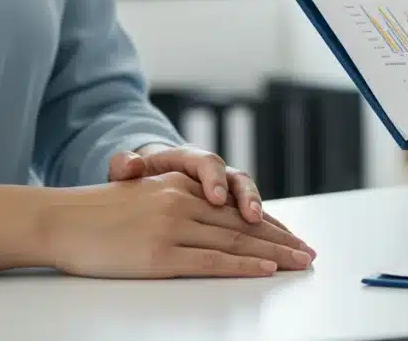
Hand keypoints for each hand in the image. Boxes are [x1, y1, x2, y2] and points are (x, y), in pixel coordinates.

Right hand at [43, 172, 315, 278]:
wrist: (57, 220)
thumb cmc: (94, 213)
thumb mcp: (140, 195)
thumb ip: (172, 200)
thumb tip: (202, 214)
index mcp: (178, 185)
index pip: (234, 206)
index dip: (266, 222)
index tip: (291, 236)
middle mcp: (181, 201)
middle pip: (242, 224)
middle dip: (280, 240)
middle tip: (308, 253)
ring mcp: (172, 227)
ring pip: (235, 241)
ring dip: (273, 254)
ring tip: (299, 262)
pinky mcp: (160, 255)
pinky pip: (211, 261)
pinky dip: (242, 266)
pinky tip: (265, 270)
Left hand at [109, 143, 267, 224]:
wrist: (149, 176)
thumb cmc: (138, 177)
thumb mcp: (124, 171)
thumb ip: (125, 166)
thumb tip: (129, 163)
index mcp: (188, 160)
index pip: (207, 163)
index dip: (215, 179)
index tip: (216, 198)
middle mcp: (215, 174)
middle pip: (239, 182)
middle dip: (251, 201)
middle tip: (254, 218)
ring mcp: (227, 192)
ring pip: (252, 202)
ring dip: (268, 219)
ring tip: (278, 236)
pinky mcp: (233, 210)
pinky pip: (254, 220)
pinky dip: (269, 232)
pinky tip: (283, 248)